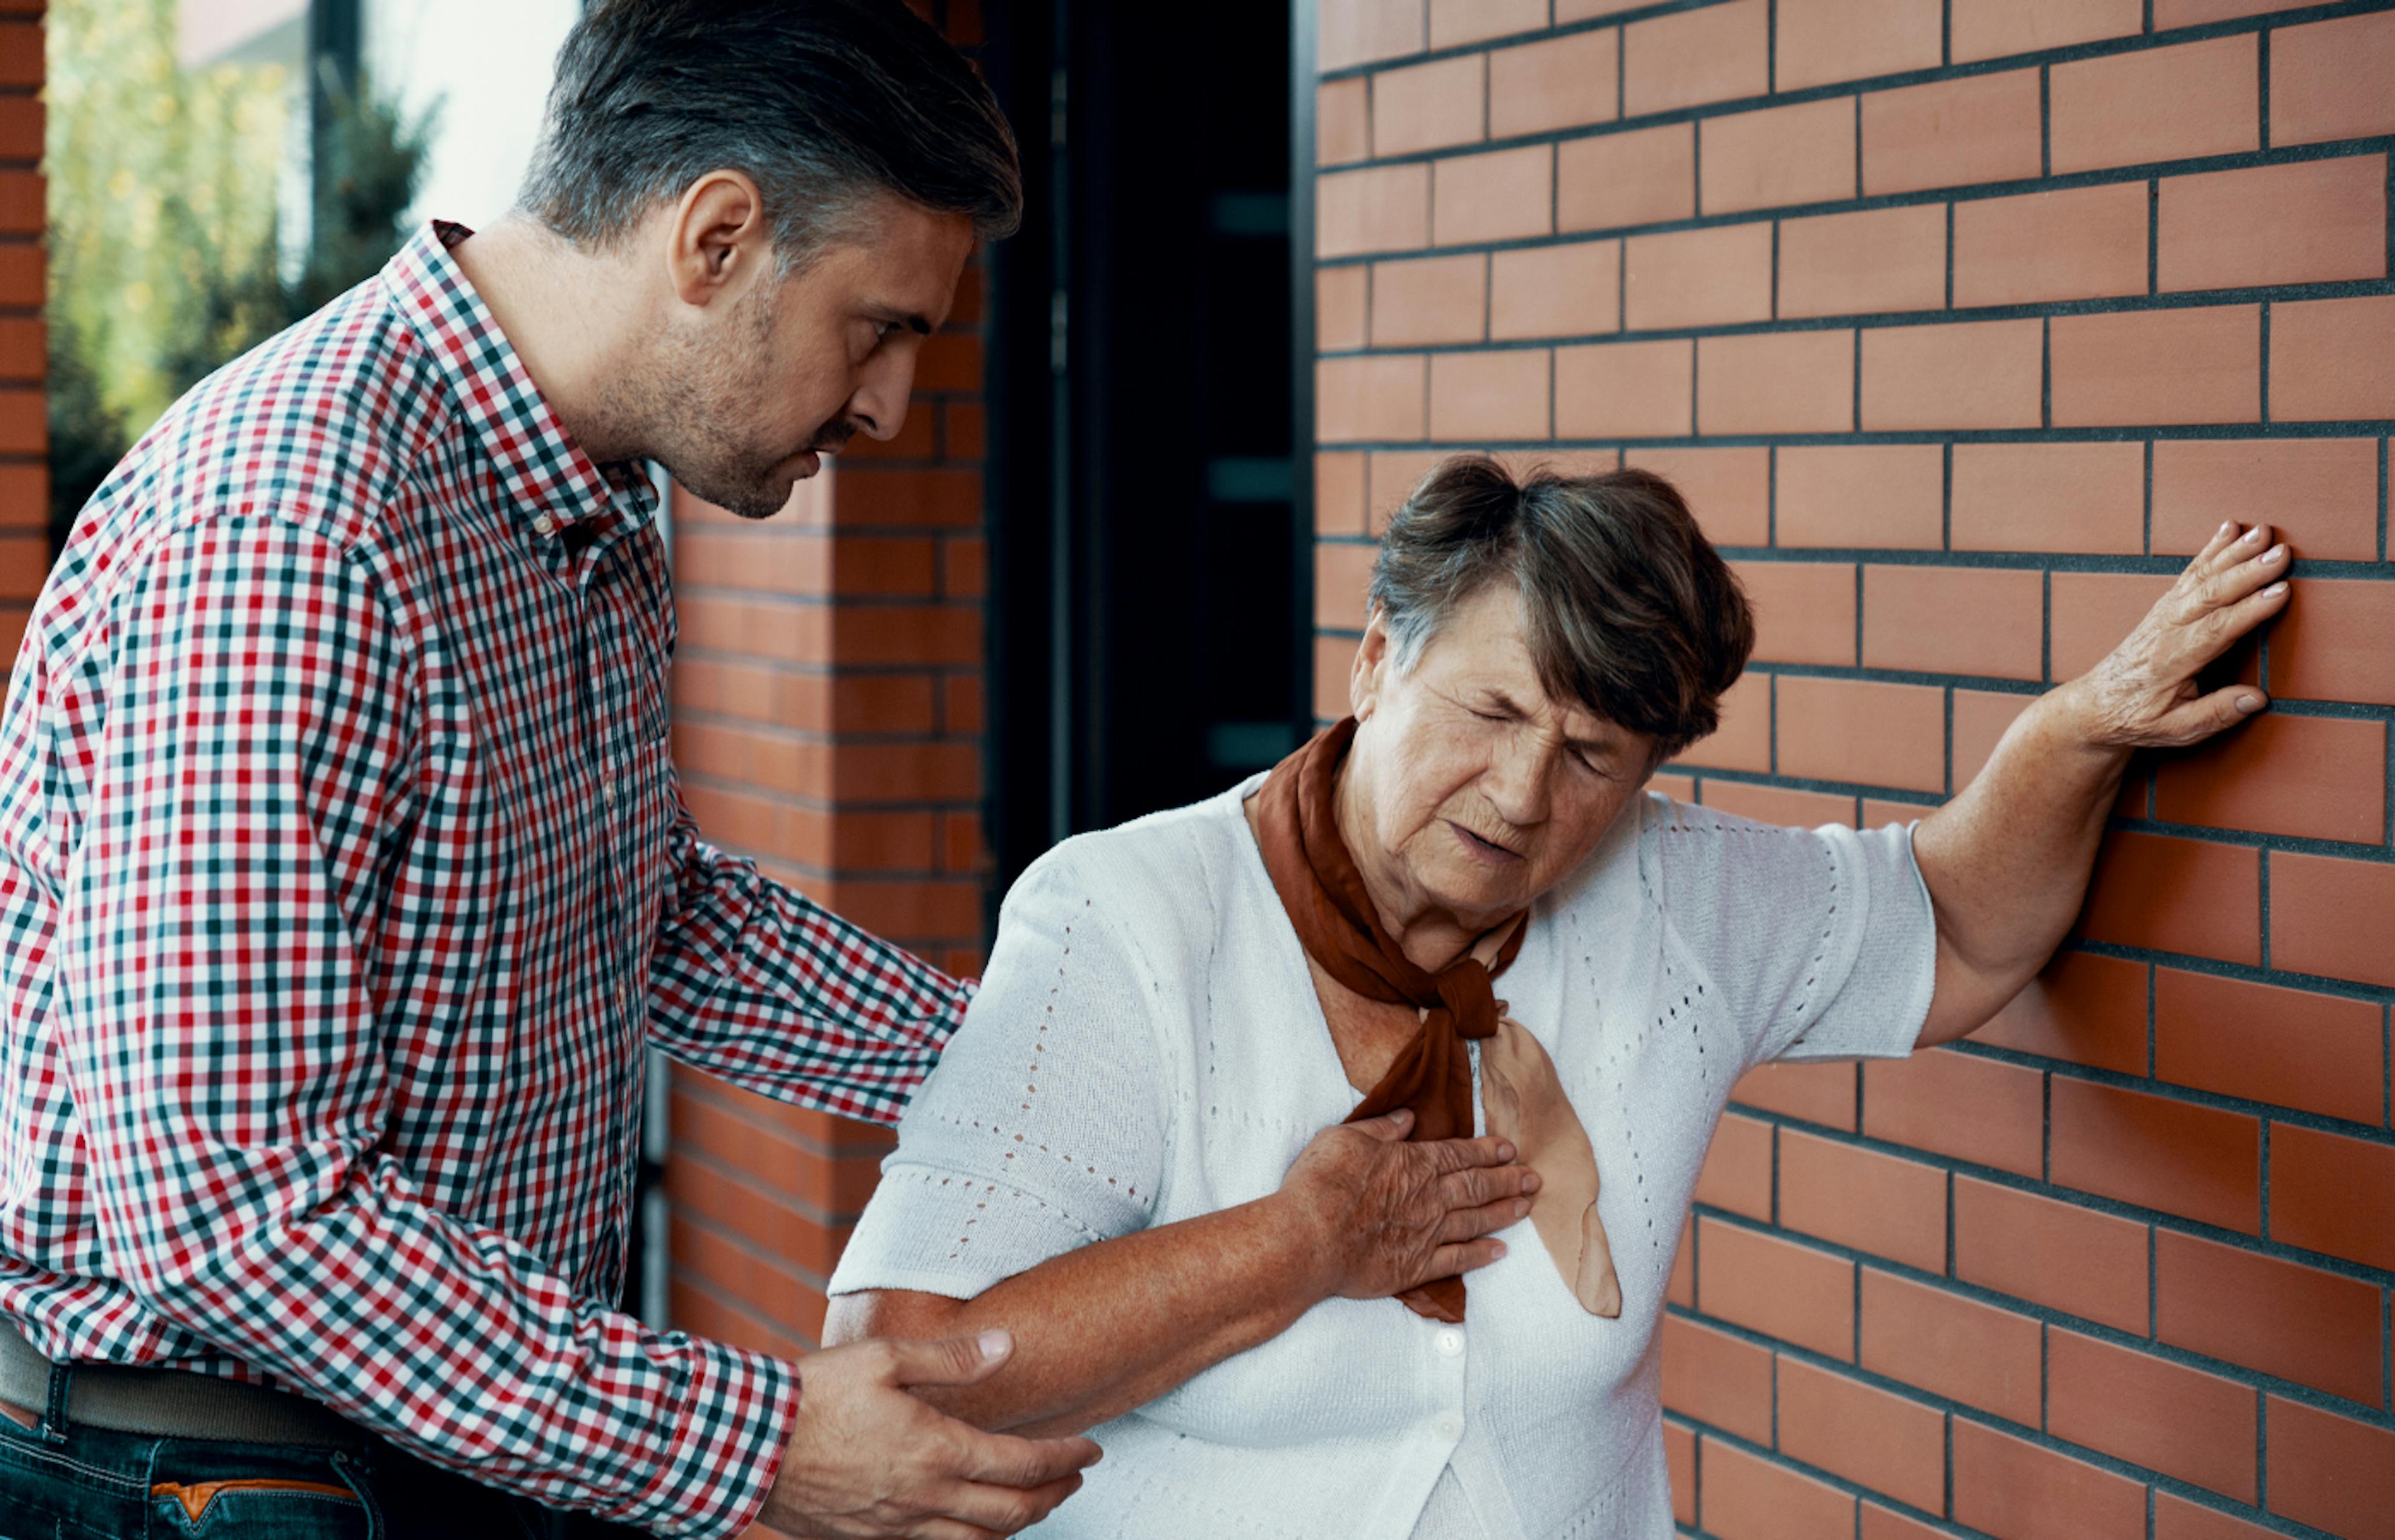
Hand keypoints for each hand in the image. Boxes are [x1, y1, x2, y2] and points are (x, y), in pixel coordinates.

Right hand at [759, 1330, 1101, 1539]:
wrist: (745, 1443)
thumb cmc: (813, 1394)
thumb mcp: (885, 1357)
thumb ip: (952, 1357)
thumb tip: (1007, 1346)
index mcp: (936, 1448)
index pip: (1025, 1463)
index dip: (1067, 1456)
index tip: (1091, 1448)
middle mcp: (925, 1497)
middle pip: (1014, 1511)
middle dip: (1055, 1494)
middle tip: (1074, 1476)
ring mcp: (898, 1526)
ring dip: (1019, 1525)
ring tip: (1036, 1503)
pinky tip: (975, 1527)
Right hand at [1272, 1109, 1538, 1301]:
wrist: (1308, 1239)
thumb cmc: (1321, 1184)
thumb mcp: (1345, 1138)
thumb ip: (1381, 1129)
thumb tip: (1408, 1118)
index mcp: (1413, 1163)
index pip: (1460, 1154)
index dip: (1488, 1151)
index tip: (1511, 1150)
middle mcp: (1429, 1198)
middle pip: (1478, 1186)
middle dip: (1509, 1181)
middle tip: (1534, 1179)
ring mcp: (1426, 1234)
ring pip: (1476, 1221)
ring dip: (1504, 1213)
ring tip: (1526, 1208)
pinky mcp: (1415, 1267)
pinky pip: (1458, 1260)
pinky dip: (1481, 1255)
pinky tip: (1499, 1252)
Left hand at [2066, 520, 2291, 748]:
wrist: (2094, 705)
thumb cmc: (2136, 719)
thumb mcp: (2174, 731)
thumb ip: (2215, 714)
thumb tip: (2258, 698)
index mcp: (2172, 661)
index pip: (2215, 631)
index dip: (2249, 611)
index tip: (2281, 592)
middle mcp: (2166, 630)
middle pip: (2210, 596)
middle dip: (2247, 572)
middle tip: (2283, 554)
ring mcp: (2163, 614)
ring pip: (2200, 578)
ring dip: (2233, 553)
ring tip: (2264, 532)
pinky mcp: (2163, 607)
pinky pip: (2189, 573)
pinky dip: (2211, 550)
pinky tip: (2231, 530)